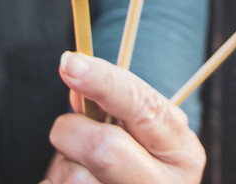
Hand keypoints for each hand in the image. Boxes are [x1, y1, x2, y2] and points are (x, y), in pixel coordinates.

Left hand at [41, 53, 204, 183]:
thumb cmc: (135, 160)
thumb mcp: (140, 132)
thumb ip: (114, 104)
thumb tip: (74, 72)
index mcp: (182, 151)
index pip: (143, 107)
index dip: (104, 81)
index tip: (70, 62)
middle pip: (105, 149)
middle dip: (72, 132)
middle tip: (66, 131)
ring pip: (76, 178)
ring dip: (62, 165)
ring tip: (78, 169)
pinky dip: (53, 183)